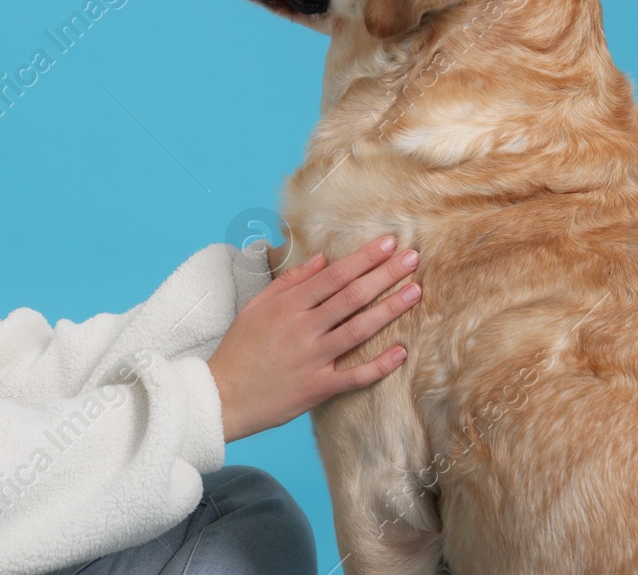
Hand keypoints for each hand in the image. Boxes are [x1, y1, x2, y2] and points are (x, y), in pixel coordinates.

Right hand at [207, 234, 420, 442]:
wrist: (222, 396)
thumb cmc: (239, 348)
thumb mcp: (257, 306)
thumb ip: (290, 281)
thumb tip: (322, 259)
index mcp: (287, 305)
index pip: (333, 275)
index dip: (363, 258)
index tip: (387, 242)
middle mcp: (302, 328)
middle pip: (351, 297)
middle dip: (385, 275)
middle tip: (413, 258)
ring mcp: (312, 358)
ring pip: (358, 330)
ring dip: (390, 310)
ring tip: (415, 292)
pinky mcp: (317, 388)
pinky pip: (354, 376)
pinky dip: (379, 365)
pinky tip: (401, 351)